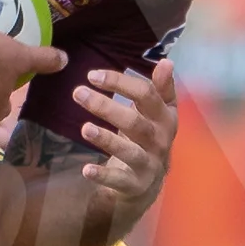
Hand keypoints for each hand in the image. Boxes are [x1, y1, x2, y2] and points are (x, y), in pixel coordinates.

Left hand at [73, 58, 179, 203]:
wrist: (148, 182)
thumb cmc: (147, 138)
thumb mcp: (156, 112)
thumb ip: (160, 88)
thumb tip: (166, 61)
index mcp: (166, 117)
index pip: (146, 95)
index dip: (120, 83)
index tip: (91, 75)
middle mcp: (161, 140)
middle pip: (135, 121)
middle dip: (106, 107)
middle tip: (78, 93)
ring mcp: (149, 163)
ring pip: (128, 150)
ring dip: (106, 139)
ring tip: (84, 128)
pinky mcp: (136, 184)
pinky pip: (120, 179)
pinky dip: (103, 175)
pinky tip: (86, 170)